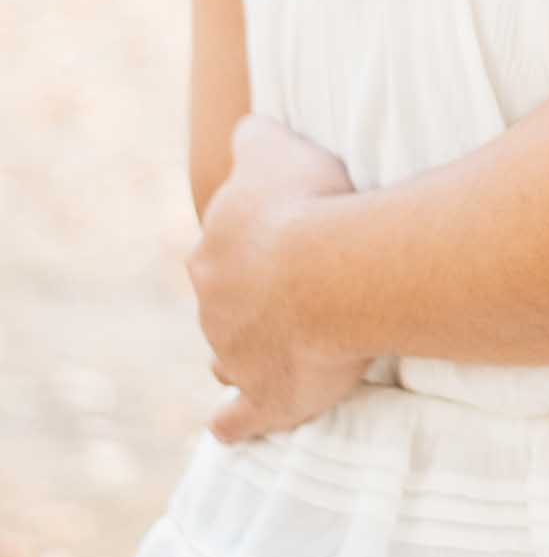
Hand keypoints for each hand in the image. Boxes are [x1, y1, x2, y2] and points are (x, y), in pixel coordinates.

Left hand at [189, 115, 371, 442]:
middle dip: (246, 298)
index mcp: (212, 250)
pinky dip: (232, 424)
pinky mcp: (266, 397)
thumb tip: (244, 129)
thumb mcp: (274, 147)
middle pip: (224, 302)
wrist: (329, 272)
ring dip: (243, 352)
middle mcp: (214, 304)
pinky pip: (240, 418)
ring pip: (228, 354)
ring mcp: (236, 354)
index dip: (251, 245)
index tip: (281, 240)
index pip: (221, 249)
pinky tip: (227, 427)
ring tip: (269, 350)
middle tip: (287, 291)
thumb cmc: (308, 205)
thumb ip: (253, 137)